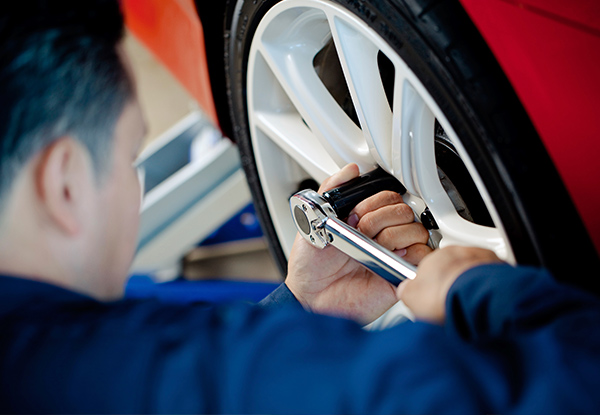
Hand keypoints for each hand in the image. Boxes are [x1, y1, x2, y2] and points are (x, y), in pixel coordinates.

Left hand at [286, 164, 431, 324]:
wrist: (310, 297)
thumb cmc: (311, 265)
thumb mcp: (314, 219)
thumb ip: (330, 190)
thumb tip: (350, 170)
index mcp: (365, 219)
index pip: (388, 195)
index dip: (371, 204)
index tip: (353, 217)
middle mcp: (383, 235)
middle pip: (404, 210)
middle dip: (379, 219)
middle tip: (362, 234)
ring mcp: (393, 253)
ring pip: (416, 230)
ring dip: (392, 237)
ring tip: (373, 249)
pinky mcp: (401, 274)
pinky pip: (424, 257)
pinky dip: (411, 254)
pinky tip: (389, 258)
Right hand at [397, 246, 502, 324]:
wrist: (476, 298)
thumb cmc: (445, 296)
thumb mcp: (411, 297)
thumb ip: (406, 290)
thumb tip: (405, 290)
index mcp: (434, 256)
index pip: (429, 267)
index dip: (431, 285)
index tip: (433, 297)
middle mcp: (457, 252)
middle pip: (452, 267)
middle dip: (452, 282)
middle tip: (451, 303)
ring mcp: (479, 258)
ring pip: (472, 270)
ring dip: (470, 284)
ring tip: (469, 306)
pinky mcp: (499, 267)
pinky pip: (491, 277)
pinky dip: (488, 288)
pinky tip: (483, 303)